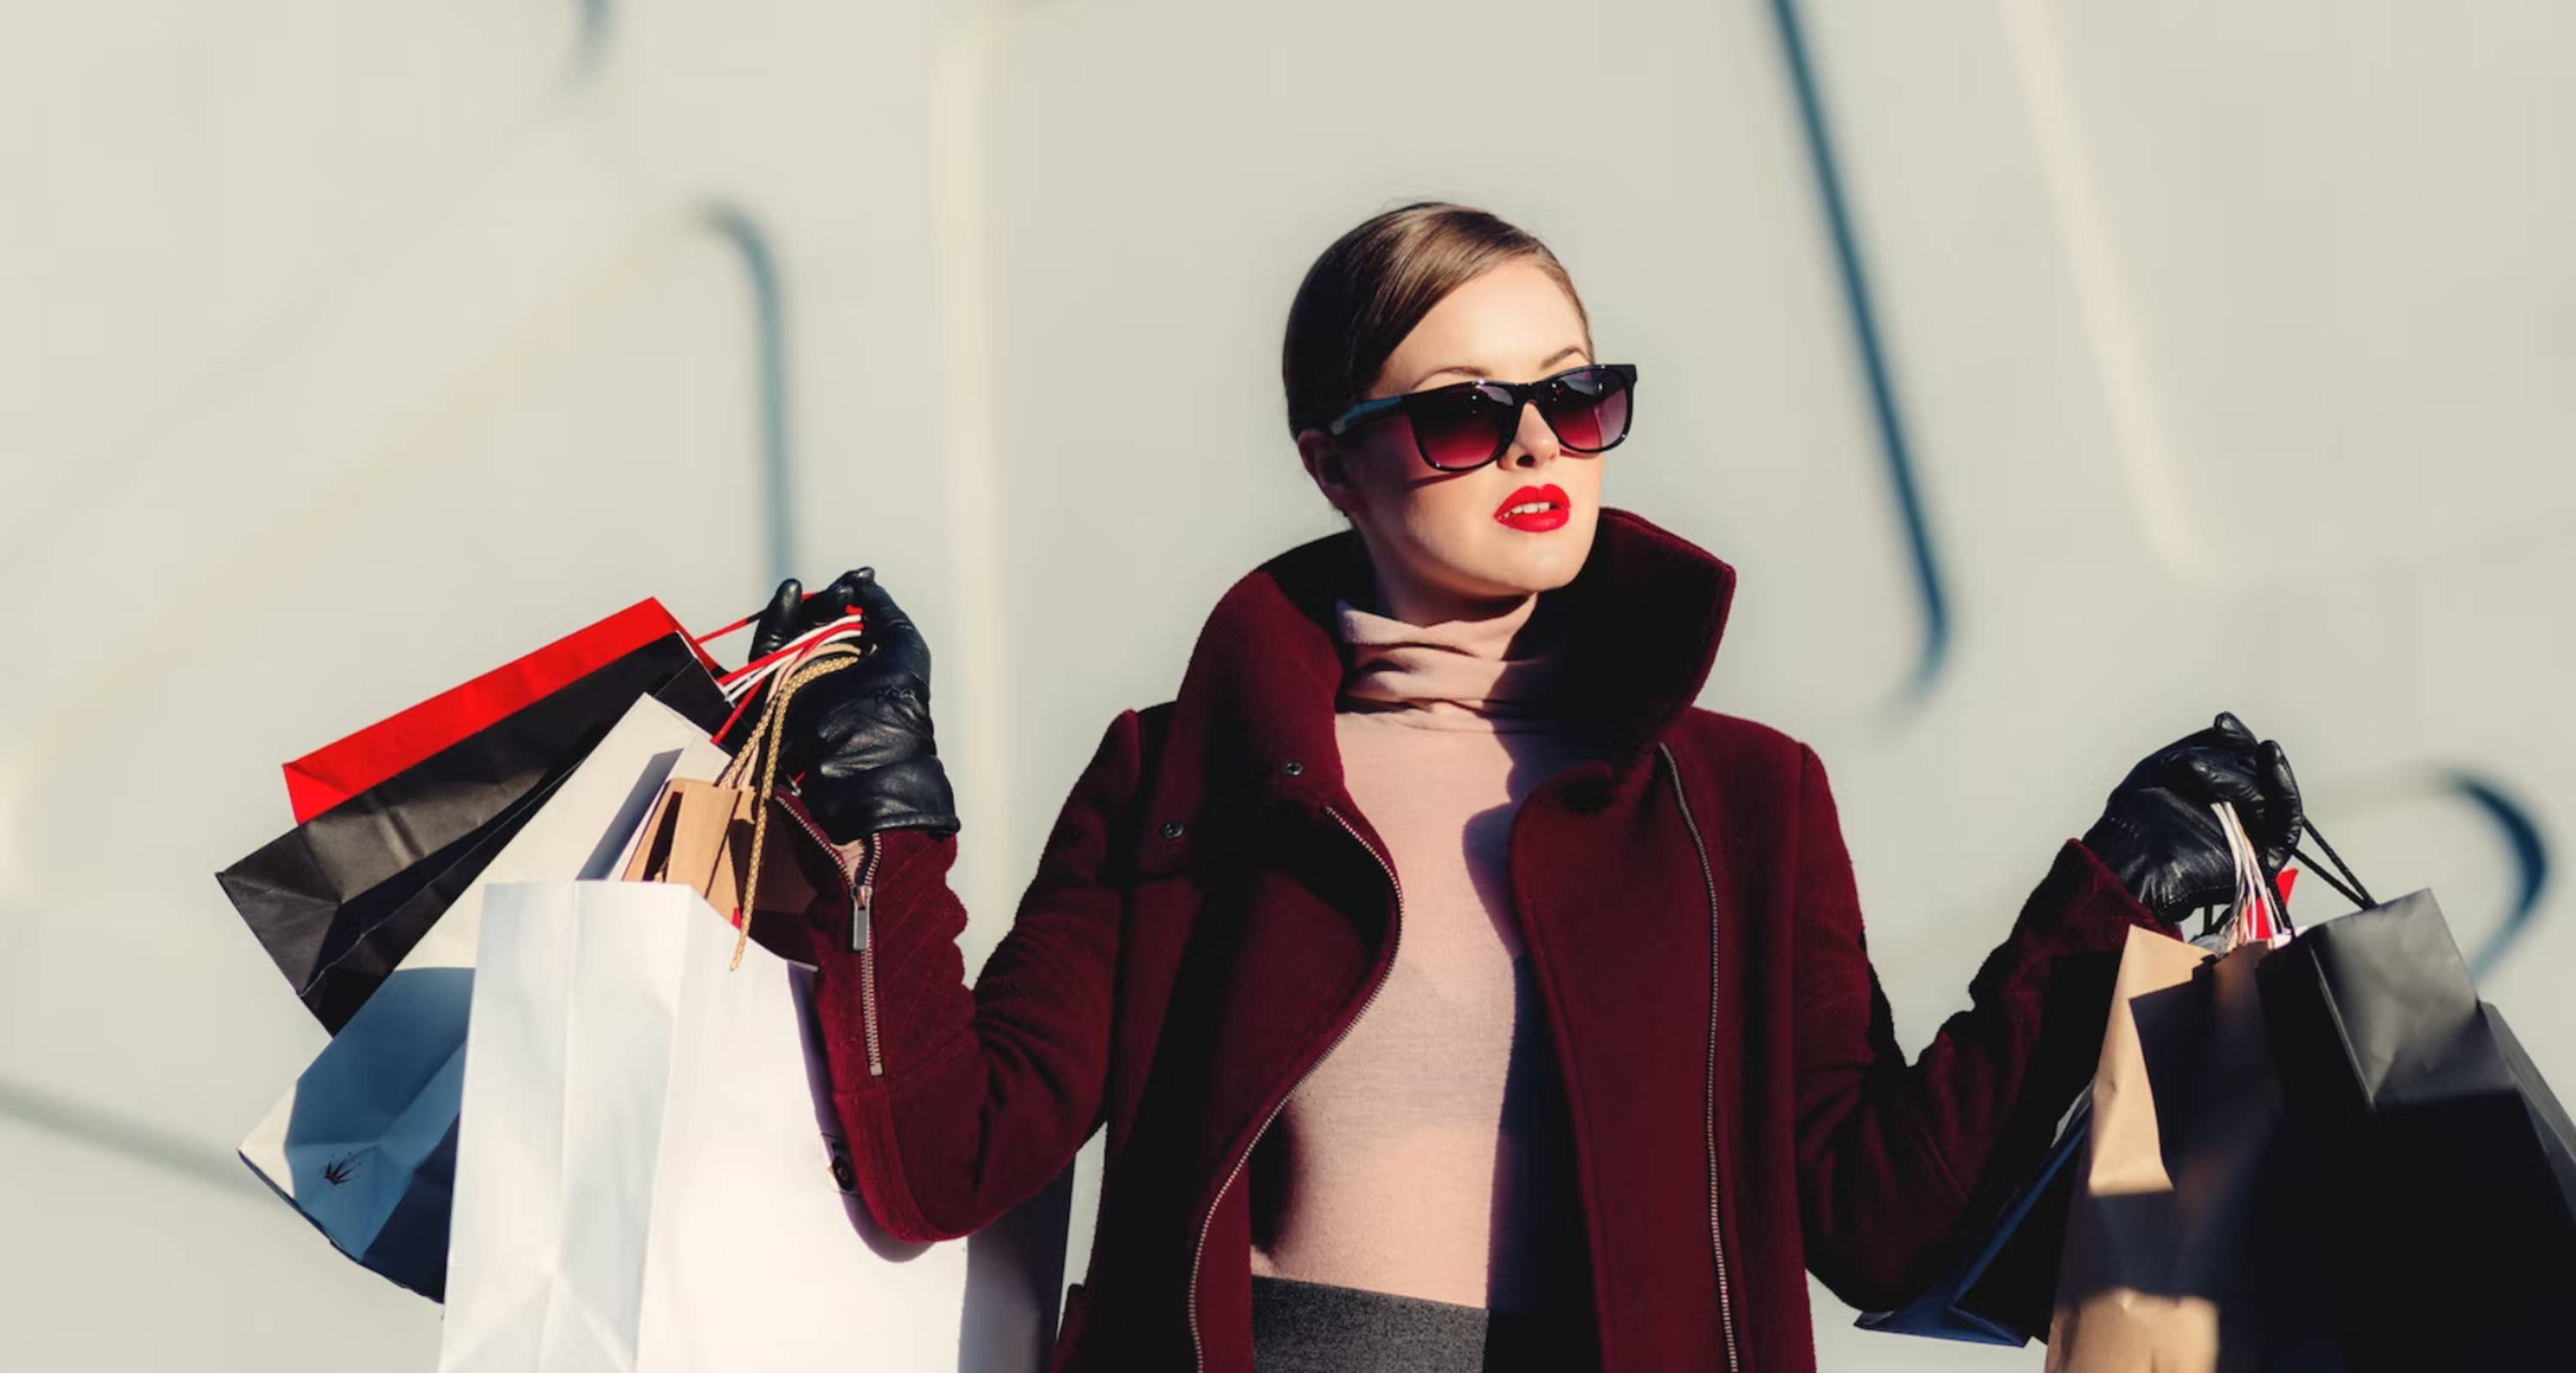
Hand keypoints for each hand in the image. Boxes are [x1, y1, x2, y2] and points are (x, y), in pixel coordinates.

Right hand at [747, 568, 959, 842]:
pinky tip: (791, 592)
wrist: (868, 750)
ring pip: (795, 629)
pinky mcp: (773, 686)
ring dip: (811, 605)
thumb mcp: (905, 646)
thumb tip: (864, 584)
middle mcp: (829, 669)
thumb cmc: (898, 699)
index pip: (849, 619)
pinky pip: (767, 647)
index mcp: (861, 663)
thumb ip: (884, 609)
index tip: (863, 575)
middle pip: (819, 620)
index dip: (853, 593)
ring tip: (832, 596)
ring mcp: (800, 677)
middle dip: (833, 598)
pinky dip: (776, 618)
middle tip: (847, 591)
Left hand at [2079, 711, 2302, 924]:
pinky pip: (2287, 822)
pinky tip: (2270, 759)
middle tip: (2198, 761)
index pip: (2240, 763)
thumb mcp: (2165, 768)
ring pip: (2269, 793)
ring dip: (2247, 772)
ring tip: (2209, 769)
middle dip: (2232, 759)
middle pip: (2256, 775)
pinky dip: (2283, 788)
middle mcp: (2237, 817)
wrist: (2129, 862)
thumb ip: (2202, 748)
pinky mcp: (2266, 858)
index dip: (2235, 741)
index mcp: (2215, 798)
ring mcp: (2253, 837)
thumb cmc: (2137, 818)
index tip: (2223, 722)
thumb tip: (2229, 727)